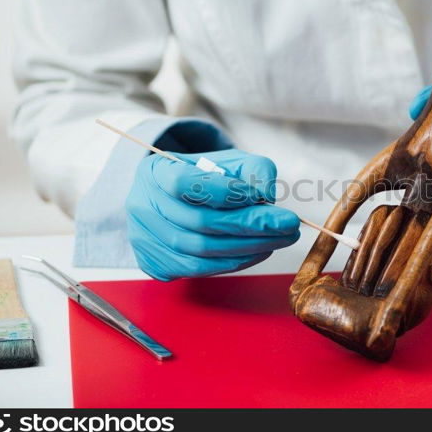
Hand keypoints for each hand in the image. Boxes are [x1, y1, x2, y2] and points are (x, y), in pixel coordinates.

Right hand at [126, 149, 299, 280]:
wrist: (174, 200)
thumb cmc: (205, 178)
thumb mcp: (231, 162)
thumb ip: (254, 170)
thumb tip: (267, 195)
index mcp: (155, 172)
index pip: (185, 183)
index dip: (226, 192)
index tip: (264, 197)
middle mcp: (142, 205)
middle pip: (200, 222)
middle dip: (251, 225)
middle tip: (289, 224)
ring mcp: (145, 238)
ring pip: (201, 249)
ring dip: (248, 247)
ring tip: (281, 239)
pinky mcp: (155, 263)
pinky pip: (199, 269)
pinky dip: (233, 262)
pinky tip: (258, 252)